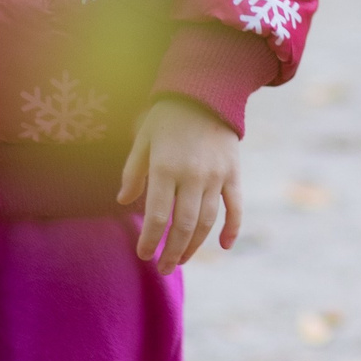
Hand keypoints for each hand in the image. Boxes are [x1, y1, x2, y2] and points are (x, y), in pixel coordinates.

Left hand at [118, 96, 241, 270]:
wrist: (207, 92)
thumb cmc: (167, 117)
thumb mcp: (143, 139)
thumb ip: (134, 172)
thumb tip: (125, 202)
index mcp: (166, 167)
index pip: (157, 216)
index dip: (151, 240)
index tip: (144, 254)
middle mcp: (193, 175)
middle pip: (184, 225)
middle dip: (172, 251)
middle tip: (163, 268)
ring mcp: (216, 175)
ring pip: (207, 221)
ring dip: (195, 246)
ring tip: (181, 259)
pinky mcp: (233, 173)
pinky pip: (235, 206)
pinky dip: (231, 228)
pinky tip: (223, 246)